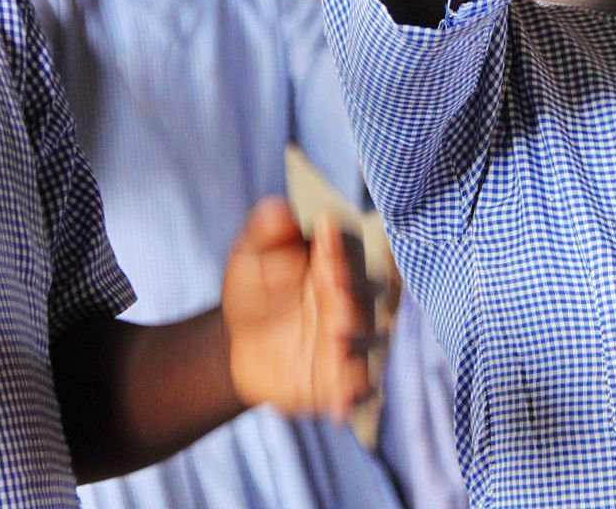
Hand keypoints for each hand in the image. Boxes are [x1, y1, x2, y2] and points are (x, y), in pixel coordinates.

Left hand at [221, 198, 374, 419]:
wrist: (245, 342)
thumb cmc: (259, 286)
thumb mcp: (254, 254)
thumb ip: (267, 232)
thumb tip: (276, 210)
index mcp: (340, 260)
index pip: (350, 250)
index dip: (339, 248)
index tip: (325, 243)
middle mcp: (356, 297)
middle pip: (368, 295)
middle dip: (354, 297)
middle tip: (336, 298)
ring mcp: (355, 338)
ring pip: (370, 341)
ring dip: (357, 344)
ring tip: (337, 345)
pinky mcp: (347, 376)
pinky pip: (360, 387)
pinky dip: (354, 396)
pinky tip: (340, 406)